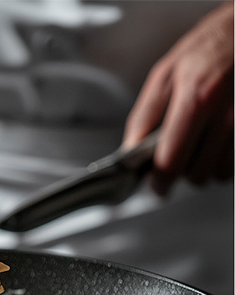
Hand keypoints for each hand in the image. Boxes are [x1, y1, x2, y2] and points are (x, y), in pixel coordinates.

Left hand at [122, 1, 232, 194]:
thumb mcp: (165, 74)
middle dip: (181, 173)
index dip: (160, 180)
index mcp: (196, 96)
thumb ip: (144, 117)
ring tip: (197, 147)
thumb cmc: (207, 48)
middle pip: (196, 173)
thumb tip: (131, 152)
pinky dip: (223, 160)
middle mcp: (225, 110)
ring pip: (218, 172)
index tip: (156, 185)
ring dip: (204, 168)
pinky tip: (216, 143)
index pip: (172, 160)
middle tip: (174, 161)